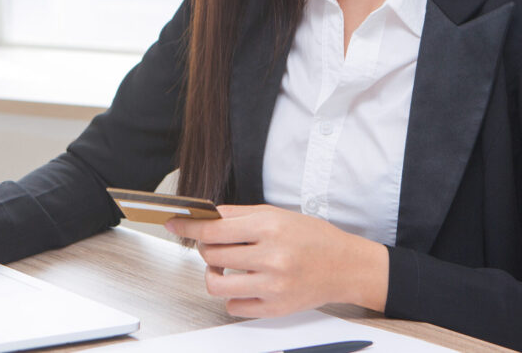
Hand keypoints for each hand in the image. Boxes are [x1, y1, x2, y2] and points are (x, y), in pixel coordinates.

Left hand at [165, 204, 388, 317]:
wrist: (346, 266)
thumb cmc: (314, 238)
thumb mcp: (278, 214)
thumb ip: (240, 214)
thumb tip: (208, 215)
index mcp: (270, 227)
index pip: (214, 229)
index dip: (188, 227)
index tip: (175, 224)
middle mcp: (271, 257)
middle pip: (212, 255)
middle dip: (205, 249)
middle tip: (214, 246)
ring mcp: (272, 286)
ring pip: (216, 284)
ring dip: (213, 274)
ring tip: (223, 267)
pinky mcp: (275, 308)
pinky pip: (233, 306)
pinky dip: (231, 295)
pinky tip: (243, 283)